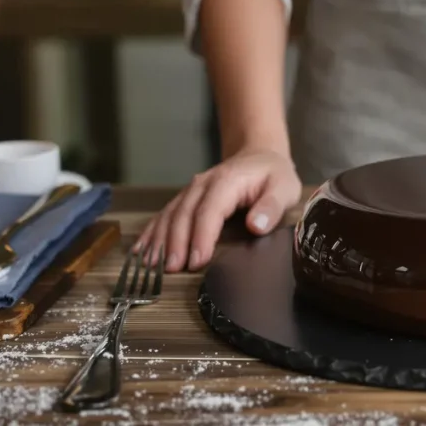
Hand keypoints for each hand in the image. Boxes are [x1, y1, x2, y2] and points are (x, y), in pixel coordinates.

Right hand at [135, 147, 302, 271]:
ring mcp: (191, 190)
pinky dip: (152, 233)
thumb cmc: (273, 175)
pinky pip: (165, 215)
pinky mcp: (186, 198)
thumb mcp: (284, 187)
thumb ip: (272, 206)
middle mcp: (203, 184)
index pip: (210, 211)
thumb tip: (256, 226)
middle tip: (171, 269)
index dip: (201, 237)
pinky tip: (141, 251)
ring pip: (170, 215)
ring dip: (159, 240)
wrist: (260, 155)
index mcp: (227, 181)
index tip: (196, 261)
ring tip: (151, 265)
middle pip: (184, 214)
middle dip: (175, 243)